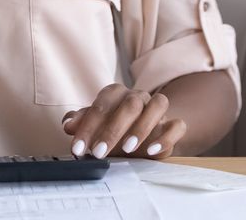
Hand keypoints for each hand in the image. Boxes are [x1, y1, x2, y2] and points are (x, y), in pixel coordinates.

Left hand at [61, 83, 185, 159]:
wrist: (141, 133)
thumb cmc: (112, 127)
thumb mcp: (94, 126)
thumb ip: (81, 123)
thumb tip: (68, 123)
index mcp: (115, 93)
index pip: (101, 104)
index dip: (87, 127)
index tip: (78, 148)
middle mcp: (138, 96)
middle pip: (130, 104)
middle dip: (113, 129)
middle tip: (99, 152)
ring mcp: (157, 108)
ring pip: (158, 106)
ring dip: (142, 127)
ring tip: (128, 148)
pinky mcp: (172, 124)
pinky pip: (177, 125)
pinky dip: (167, 137)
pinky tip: (152, 151)